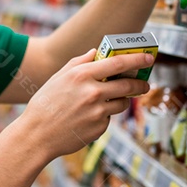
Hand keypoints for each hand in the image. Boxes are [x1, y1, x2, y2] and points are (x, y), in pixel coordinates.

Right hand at [16, 49, 152, 159]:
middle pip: (128, 85)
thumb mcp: (59, 77)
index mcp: (82, 75)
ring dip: (121, 100)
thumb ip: (79, 62)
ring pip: (122, 103)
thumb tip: (97, 51)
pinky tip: (87, 118)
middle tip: (144, 84)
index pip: (118, 63)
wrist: (37, 135)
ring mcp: (98, 112)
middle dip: (140, 84)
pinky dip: (104, 116)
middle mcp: (93, 92)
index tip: (149, 58)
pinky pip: (109, 118)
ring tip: (107, 102)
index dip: (137, 59)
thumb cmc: (45, 103)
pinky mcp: (99, 128)